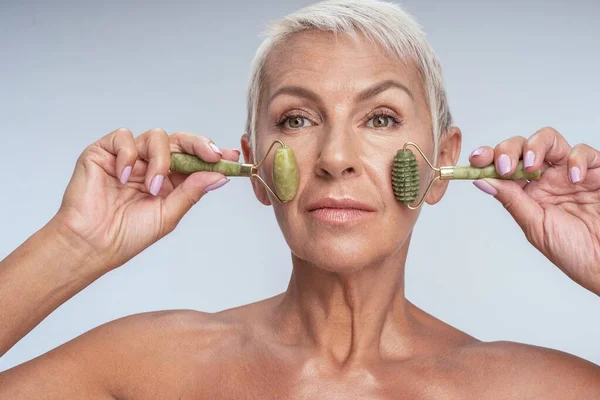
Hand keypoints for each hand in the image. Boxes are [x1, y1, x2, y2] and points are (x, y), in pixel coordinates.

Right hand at [54, 128, 238, 270]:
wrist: (92, 243)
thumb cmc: (128, 235)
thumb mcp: (169, 214)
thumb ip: (192, 191)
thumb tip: (219, 176)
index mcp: (169, 180)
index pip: (194, 159)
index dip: (213, 155)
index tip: (232, 157)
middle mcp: (151, 165)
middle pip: (180, 141)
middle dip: (199, 145)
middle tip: (212, 155)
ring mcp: (129, 157)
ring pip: (156, 136)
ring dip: (160, 160)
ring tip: (152, 186)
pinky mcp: (104, 152)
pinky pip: (123, 137)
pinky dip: (129, 154)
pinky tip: (124, 176)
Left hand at [469, 127, 599, 294]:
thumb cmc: (574, 253)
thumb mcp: (536, 227)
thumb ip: (512, 201)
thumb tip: (482, 181)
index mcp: (528, 193)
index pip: (504, 167)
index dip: (488, 159)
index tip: (476, 160)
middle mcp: (547, 179)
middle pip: (522, 148)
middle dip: (508, 150)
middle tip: (505, 166)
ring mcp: (571, 173)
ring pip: (548, 140)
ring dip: (535, 146)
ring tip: (533, 166)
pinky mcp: (597, 172)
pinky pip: (584, 152)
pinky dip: (576, 159)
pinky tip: (573, 178)